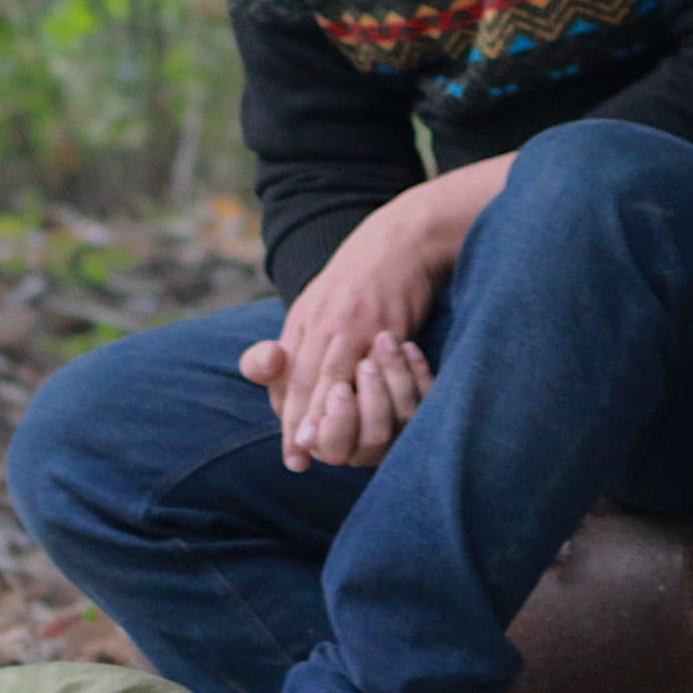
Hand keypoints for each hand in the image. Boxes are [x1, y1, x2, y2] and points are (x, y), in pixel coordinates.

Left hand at [238, 156, 512, 469]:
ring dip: (324, 413)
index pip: (287, 374)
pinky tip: (362, 413)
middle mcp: (320, 320)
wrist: (404, 236)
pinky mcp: (382, 320)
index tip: (293, 450)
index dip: (288, 413)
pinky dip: (362, 390)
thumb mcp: (325, 301)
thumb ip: (308, 341)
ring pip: (330, 374)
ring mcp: (350, 320)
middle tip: (300, 456)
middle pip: (302, 377)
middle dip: (299, 420)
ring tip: (322, 446)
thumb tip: (294, 379)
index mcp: (305, 319)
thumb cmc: (369, 274)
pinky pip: (368, 361)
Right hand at [274, 330, 435, 470]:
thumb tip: (271, 357)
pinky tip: (410, 346)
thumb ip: (263, 362)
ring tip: (385, 341)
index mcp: (323, 434)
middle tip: (363, 366)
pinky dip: (420, 372)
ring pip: (403, 419)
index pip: (327, 443)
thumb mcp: (284, 348)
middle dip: (371, 403)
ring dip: (395, 380)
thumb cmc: (317, 341)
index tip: (338, 389)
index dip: (334, 422)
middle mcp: (361, 439)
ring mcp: (395, 425)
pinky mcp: (423, 404)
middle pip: (370, 440)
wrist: (367, 303)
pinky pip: (428, 399)